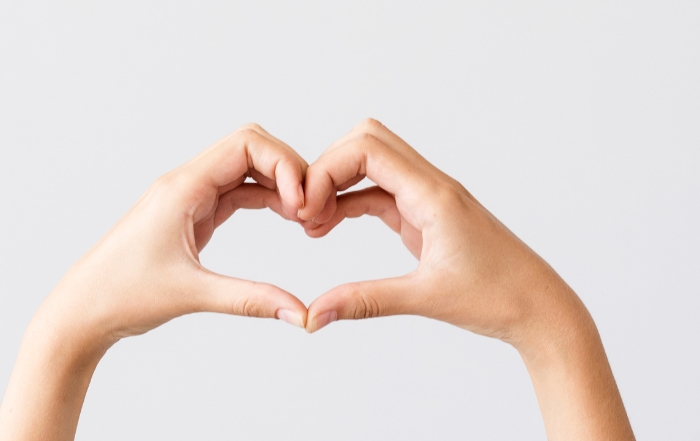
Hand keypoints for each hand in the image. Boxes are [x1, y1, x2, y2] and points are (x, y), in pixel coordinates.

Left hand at [44, 124, 309, 344]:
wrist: (83, 310)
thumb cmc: (121, 295)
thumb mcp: (192, 295)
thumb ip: (251, 300)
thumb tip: (299, 313)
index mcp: (183, 187)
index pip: (246, 144)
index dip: (284, 165)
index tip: (303, 203)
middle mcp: (188, 182)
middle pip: (252, 148)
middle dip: (288, 170)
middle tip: (311, 207)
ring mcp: (191, 196)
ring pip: (247, 169)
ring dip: (280, 185)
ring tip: (304, 216)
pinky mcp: (195, 213)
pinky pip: (239, 192)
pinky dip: (266, 199)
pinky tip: (286, 217)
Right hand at [297, 118, 634, 439]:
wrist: (539, 307)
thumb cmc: (499, 297)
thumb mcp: (425, 298)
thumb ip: (365, 301)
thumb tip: (313, 315)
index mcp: (434, 194)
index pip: (368, 150)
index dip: (326, 171)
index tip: (305, 210)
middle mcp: (431, 185)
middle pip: (367, 142)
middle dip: (328, 169)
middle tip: (305, 211)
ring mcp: (428, 198)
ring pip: (373, 165)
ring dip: (338, 185)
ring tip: (312, 222)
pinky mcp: (425, 215)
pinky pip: (380, 194)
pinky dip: (351, 203)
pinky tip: (331, 226)